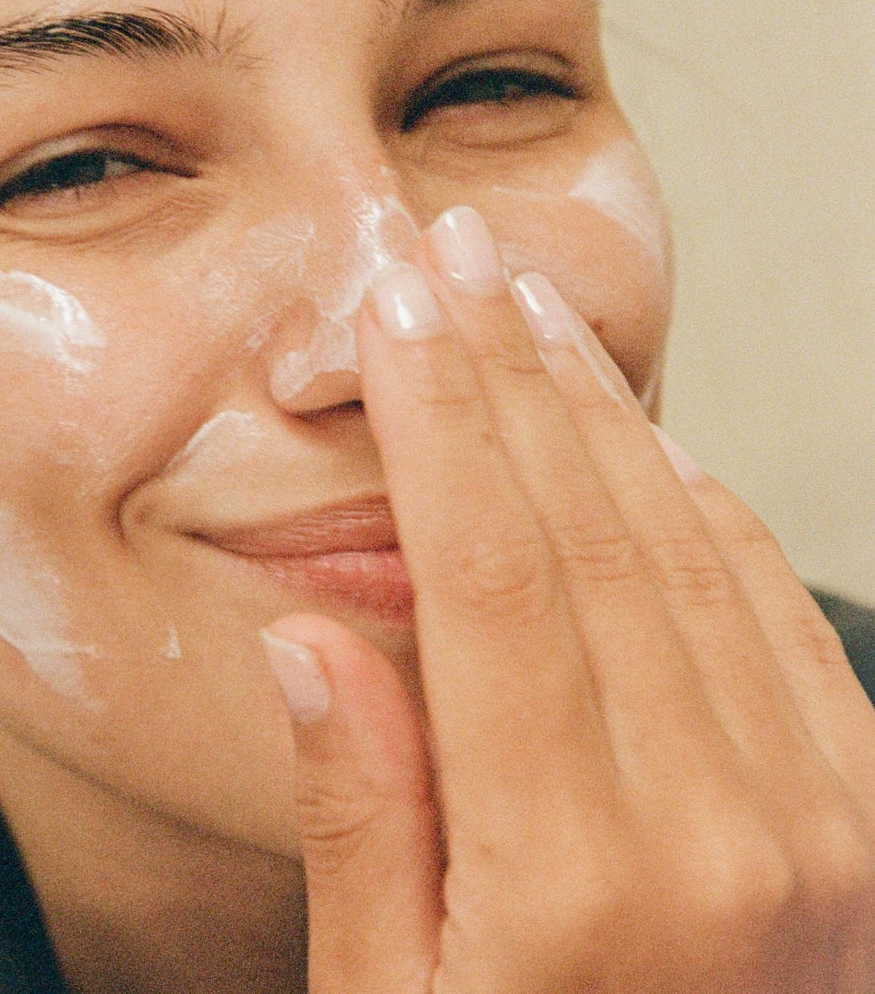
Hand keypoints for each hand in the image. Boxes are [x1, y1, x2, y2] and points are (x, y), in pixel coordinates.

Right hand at [263, 206, 874, 992]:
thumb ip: (361, 822)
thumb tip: (312, 642)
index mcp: (578, 877)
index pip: (490, 573)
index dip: (438, 419)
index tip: (397, 311)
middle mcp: (724, 831)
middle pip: (592, 529)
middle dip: (508, 369)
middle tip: (454, 255)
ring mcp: (822, 827)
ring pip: (690, 550)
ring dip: (599, 413)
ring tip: (527, 311)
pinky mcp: (867, 827)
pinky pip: (776, 617)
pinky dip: (705, 511)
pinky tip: (647, 446)